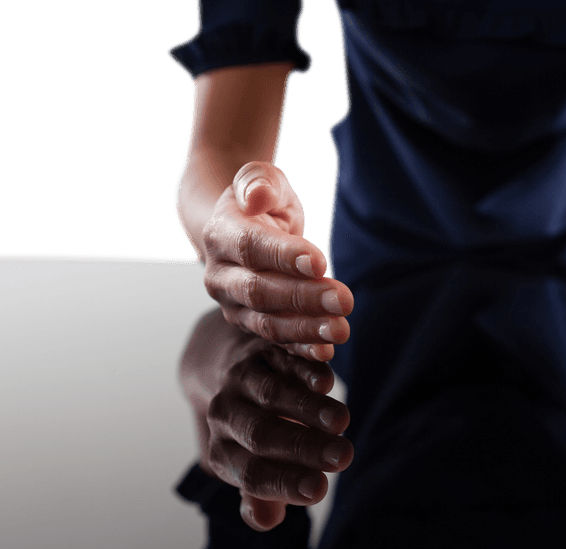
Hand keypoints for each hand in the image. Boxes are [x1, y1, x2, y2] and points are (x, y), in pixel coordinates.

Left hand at [182, 311, 353, 530]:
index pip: (251, 473)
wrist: (223, 368)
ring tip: (343, 421)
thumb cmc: (252, 433)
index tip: (320, 490)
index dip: (284, 483)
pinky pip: (281, 358)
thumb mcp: (252, 465)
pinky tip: (325, 381)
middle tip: (344, 457)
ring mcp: (242, 378)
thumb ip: (261, 496)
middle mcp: (225, 415)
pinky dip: (302, 369)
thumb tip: (264, 521)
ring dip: (308, 407)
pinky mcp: (262, 349)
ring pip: (271, 393)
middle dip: (304, 447)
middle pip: (261, 434)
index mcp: (222, 452)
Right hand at [201, 161, 353, 360]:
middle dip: (304, 297)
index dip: (284, 256)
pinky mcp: (250, 324)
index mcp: (221, 233)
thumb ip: (259, 181)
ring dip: (306, 328)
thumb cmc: (261, 201)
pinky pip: (276, 341)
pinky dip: (301, 349)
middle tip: (345, 300)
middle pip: (260, 290)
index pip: (251, 247)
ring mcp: (232, 304)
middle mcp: (220, 274)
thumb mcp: (263, 180)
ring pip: (267, 322)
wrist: (242, 228)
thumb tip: (257, 195)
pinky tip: (327, 351)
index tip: (321, 262)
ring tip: (342, 329)